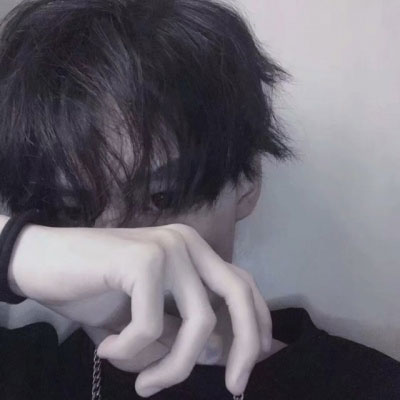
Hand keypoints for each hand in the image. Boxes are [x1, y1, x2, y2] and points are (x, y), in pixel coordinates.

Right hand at [8, 222, 271, 396]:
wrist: (40, 261)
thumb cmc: (92, 289)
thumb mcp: (142, 321)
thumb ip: (177, 334)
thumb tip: (215, 354)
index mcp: (192, 253)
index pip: (240, 284)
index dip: (256, 323)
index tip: (248, 365)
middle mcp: (187, 244)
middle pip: (237, 294)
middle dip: (243, 346)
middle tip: (233, 388)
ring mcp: (168, 247)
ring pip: (197, 322)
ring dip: (173, 367)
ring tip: (143, 385)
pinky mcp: (144, 260)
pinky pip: (152, 325)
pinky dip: (130, 350)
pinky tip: (106, 350)